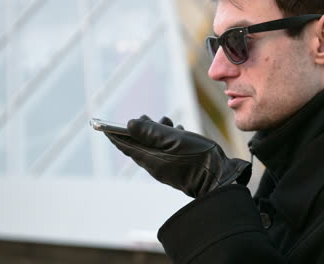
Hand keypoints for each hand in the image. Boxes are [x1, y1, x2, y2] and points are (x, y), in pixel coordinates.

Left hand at [105, 116, 251, 197]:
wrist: (219, 179)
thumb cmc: (197, 158)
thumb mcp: (174, 139)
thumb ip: (151, 131)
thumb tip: (130, 124)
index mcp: (150, 158)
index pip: (126, 145)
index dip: (115, 134)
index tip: (104, 126)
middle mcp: (155, 165)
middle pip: (140, 145)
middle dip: (140, 129)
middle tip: (145, 116)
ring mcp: (167, 167)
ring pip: (155, 146)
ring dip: (158, 131)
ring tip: (166, 120)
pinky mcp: (178, 167)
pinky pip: (167, 151)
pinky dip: (169, 139)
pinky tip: (179, 130)